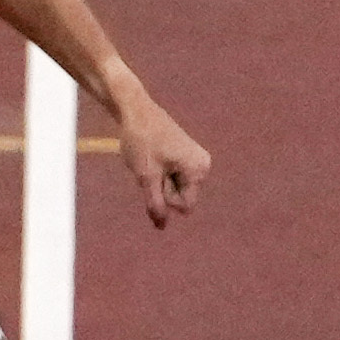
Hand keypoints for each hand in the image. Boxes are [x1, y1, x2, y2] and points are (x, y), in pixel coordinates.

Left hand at [114, 86, 213, 226]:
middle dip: (162, 189)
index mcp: (198, 170)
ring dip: (158, 181)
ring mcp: (195, 160)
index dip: (165, 199)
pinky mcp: (186, 156)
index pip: (184, 205)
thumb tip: (162, 227)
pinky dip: (159, 173)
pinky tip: (152, 158)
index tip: (154, 178)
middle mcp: (203, 166)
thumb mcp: (146, 177)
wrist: (136, 111)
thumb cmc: (141, 142)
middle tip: (150, 167)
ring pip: (175, 188)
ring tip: (150, 160)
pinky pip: (172, 177)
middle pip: (181, 197)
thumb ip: (155, 204)